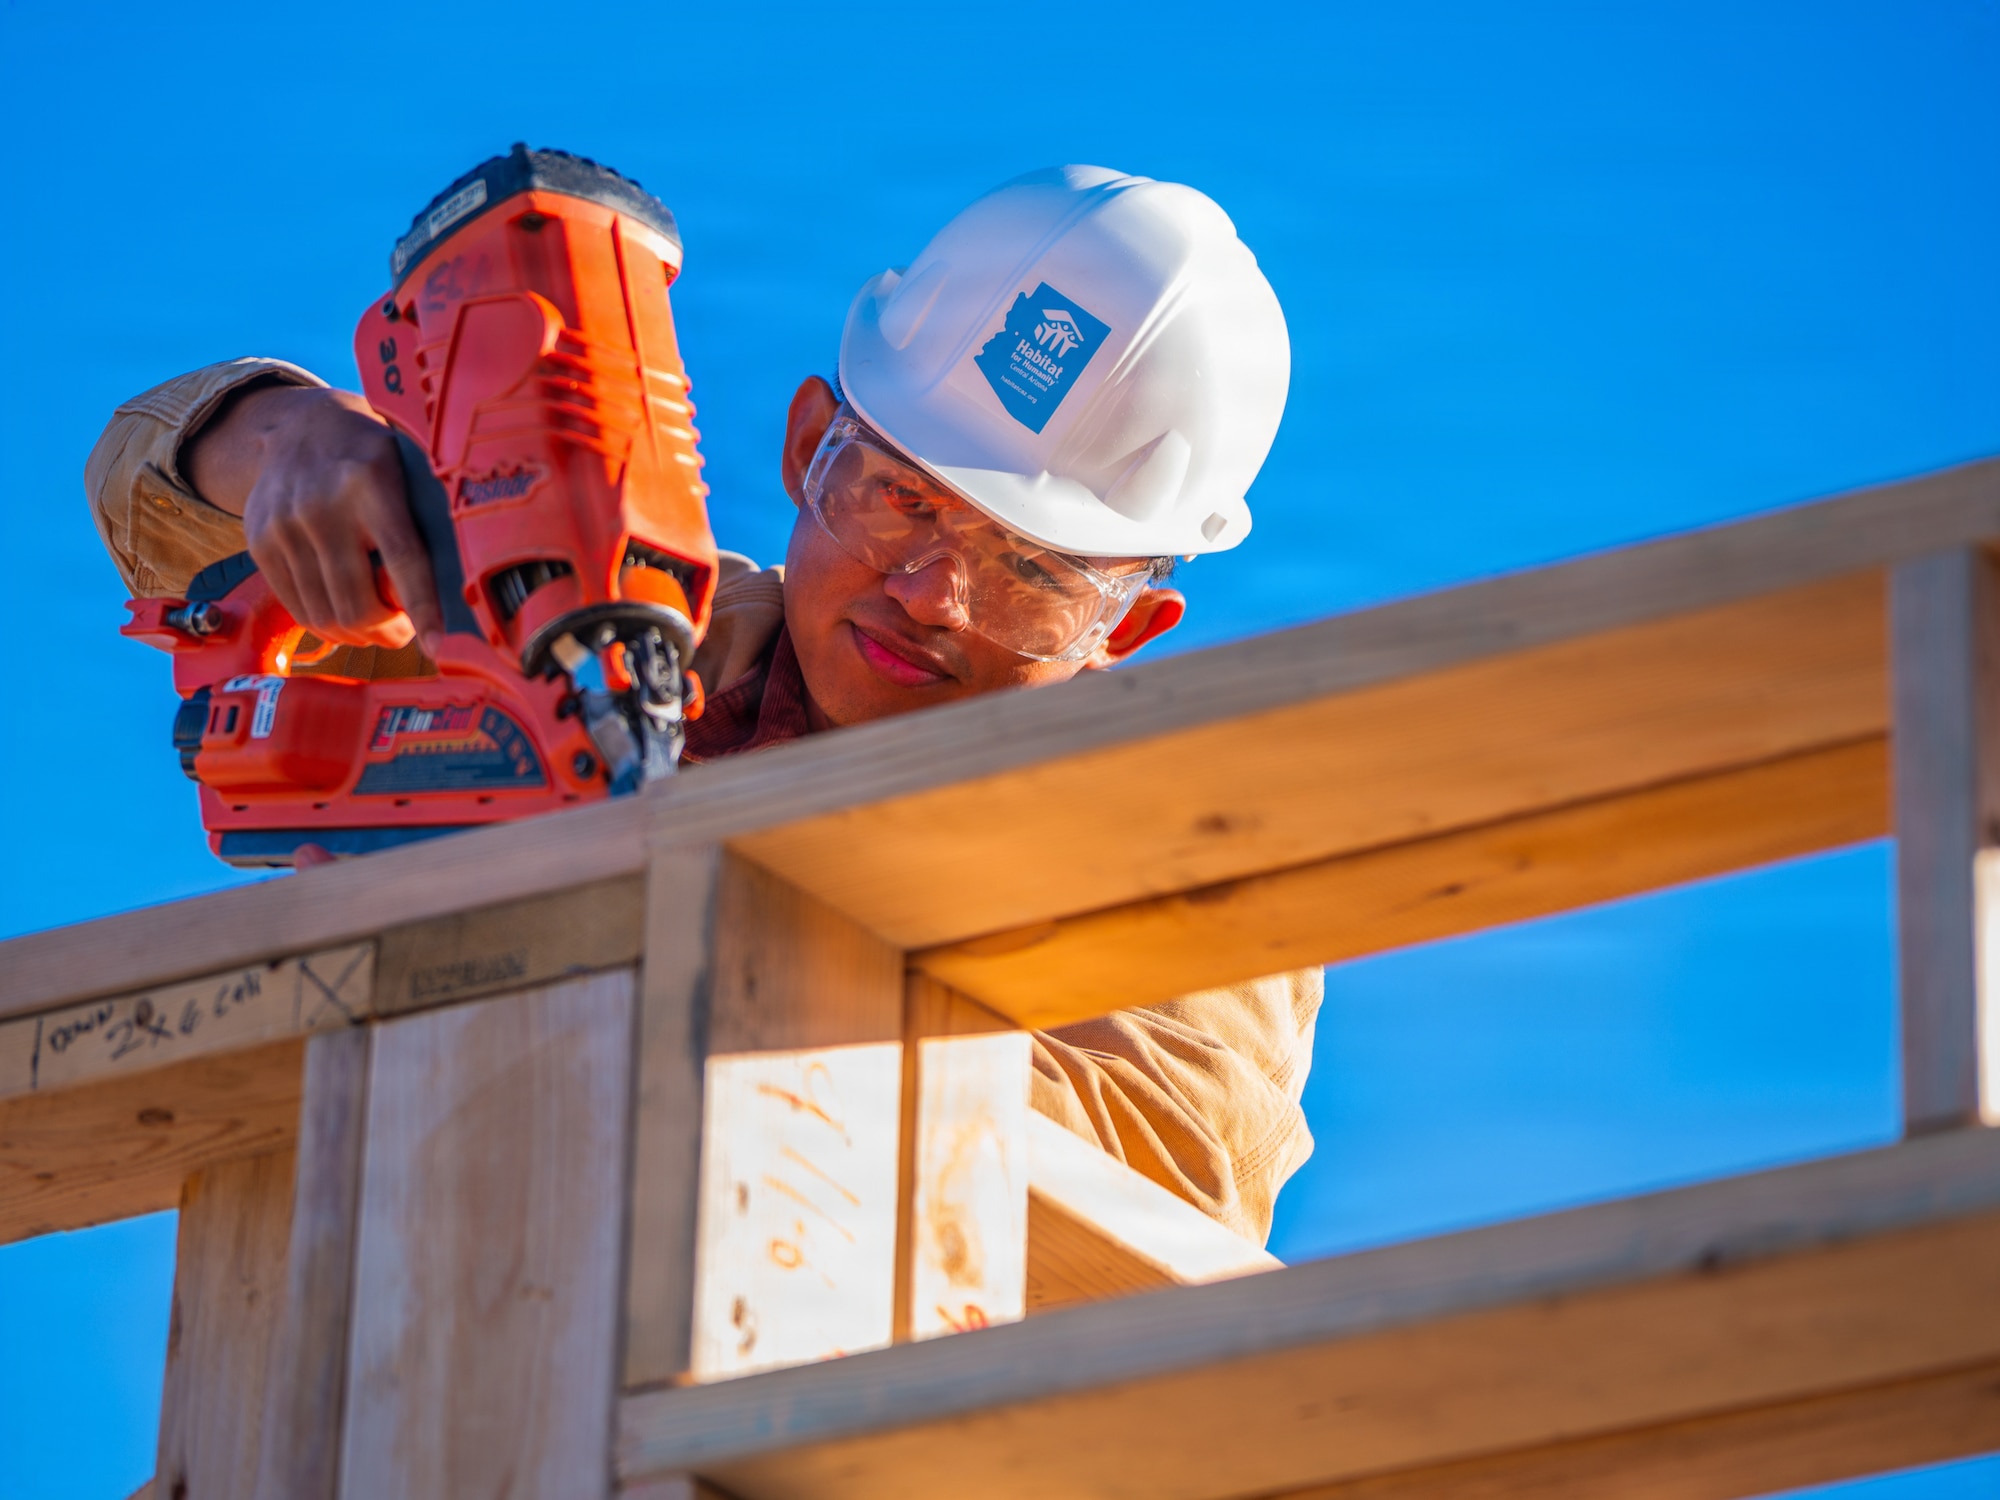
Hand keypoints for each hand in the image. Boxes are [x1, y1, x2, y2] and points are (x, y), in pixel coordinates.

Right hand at [185, 384, 443, 648]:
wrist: (301, 426)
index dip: (423, 610)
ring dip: (357, 634)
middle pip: (358, 604)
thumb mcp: (404, 474)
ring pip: (325, 615)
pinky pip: (297, 607)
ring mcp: (285, 525)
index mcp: (372, 484)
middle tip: (403, 631)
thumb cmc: (370, 459)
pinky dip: (325, 623)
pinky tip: (343, 613)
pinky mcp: (259, 541)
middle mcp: (322, 506)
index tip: (439, 647)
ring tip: (375, 624)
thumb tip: (449, 599)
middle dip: (387, 633)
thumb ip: (420, 526)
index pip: (404, 561)